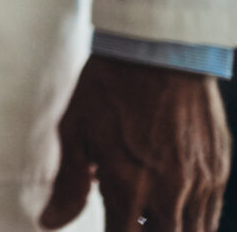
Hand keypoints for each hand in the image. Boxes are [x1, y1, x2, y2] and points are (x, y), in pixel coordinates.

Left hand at [39, 54, 230, 231]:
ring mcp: (200, 184)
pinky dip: (193, 219)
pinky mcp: (218, 170)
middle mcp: (170, 194)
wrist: (158, 52)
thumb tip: (49, 223)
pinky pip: (211, 213)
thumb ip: (68, 185)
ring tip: (148, 216)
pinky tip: (170, 205)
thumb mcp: (75, 131)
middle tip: (128, 219)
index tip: (105, 227)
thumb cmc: (108, 88)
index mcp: (129, 188)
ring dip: (171, 230)